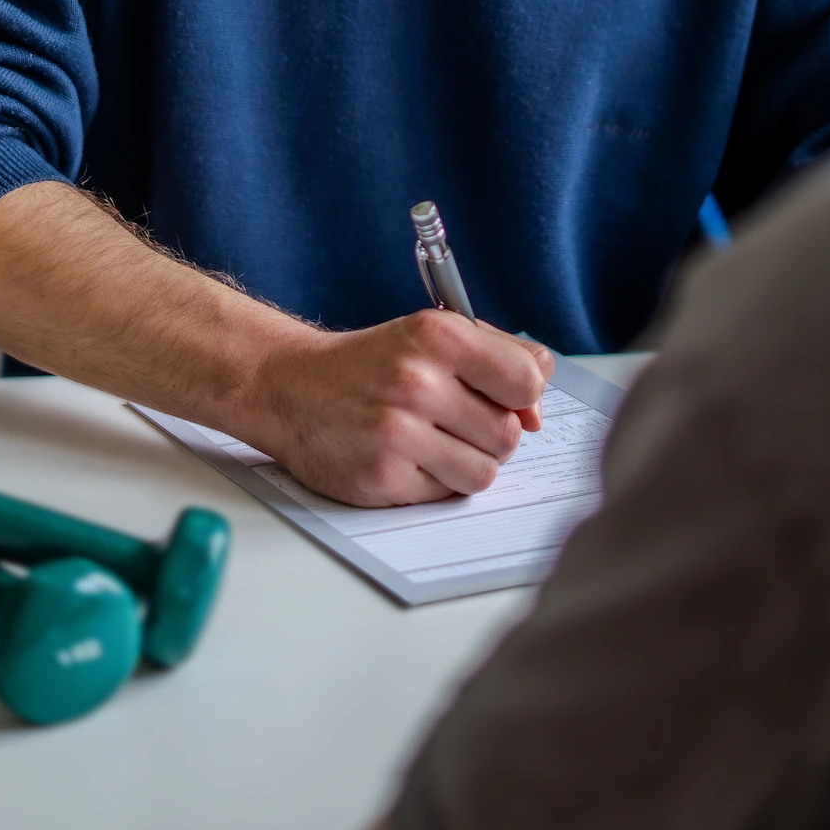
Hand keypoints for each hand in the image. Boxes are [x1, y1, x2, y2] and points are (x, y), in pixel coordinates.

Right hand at [252, 309, 553, 506]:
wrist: (293, 388)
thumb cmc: (373, 362)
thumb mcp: (432, 334)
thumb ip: (498, 357)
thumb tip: (537, 412)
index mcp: (437, 335)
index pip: (527, 380)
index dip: (523, 396)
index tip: (503, 396)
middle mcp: (416, 380)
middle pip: (508, 435)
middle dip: (492, 434)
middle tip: (455, 419)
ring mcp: (397, 432)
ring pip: (484, 473)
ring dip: (467, 463)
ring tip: (433, 441)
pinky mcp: (382, 477)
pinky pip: (446, 495)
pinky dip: (435, 482)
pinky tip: (407, 457)